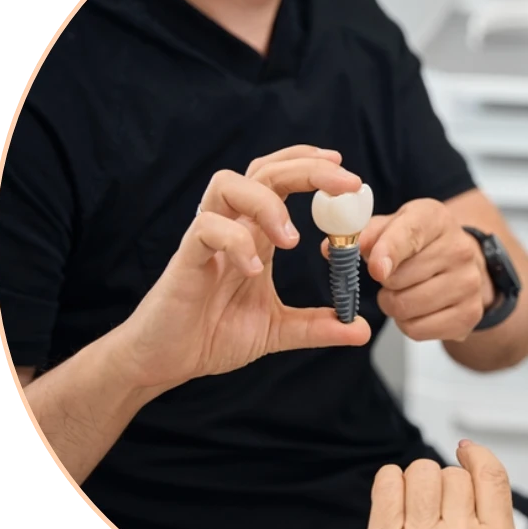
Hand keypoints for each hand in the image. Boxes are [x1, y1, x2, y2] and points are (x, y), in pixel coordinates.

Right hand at [115, 146, 372, 390]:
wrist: (166, 362)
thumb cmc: (211, 335)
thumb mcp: (277, 331)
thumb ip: (318, 326)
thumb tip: (361, 329)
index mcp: (255, 235)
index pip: (280, 180)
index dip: (310, 167)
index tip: (347, 173)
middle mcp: (232, 227)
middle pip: (264, 172)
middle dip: (306, 169)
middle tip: (345, 183)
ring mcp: (206, 241)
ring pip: (227, 184)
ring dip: (267, 202)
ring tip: (292, 238)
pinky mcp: (184, 260)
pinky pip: (206, 230)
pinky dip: (236, 242)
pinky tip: (254, 270)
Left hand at [325, 199, 492, 342]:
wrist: (463, 264)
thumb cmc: (420, 245)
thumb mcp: (393, 227)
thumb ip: (362, 235)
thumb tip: (329, 249)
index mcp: (435, 219)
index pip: (410, 234)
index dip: (388, 252)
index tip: (375, 268)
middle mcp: (459, 249)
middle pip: (400, 278)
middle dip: (385, 282)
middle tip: (392, 277)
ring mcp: (469, 283)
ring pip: (406, 307)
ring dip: (393, 304)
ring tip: (405, 291)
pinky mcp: (470, 314)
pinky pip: (417, 330)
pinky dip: (407, 323)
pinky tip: (418, 308)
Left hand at [354, 441, 519, 528]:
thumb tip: (474, 477)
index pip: (493, 477)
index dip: (478, 455)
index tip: (468, 450)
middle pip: (453, 474)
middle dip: (443, 486)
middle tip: (435, 512)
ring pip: (422, 473)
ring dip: (417, 484)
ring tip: (414, 510)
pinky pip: (388, 483)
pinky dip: (390, 483)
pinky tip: (393, 500)